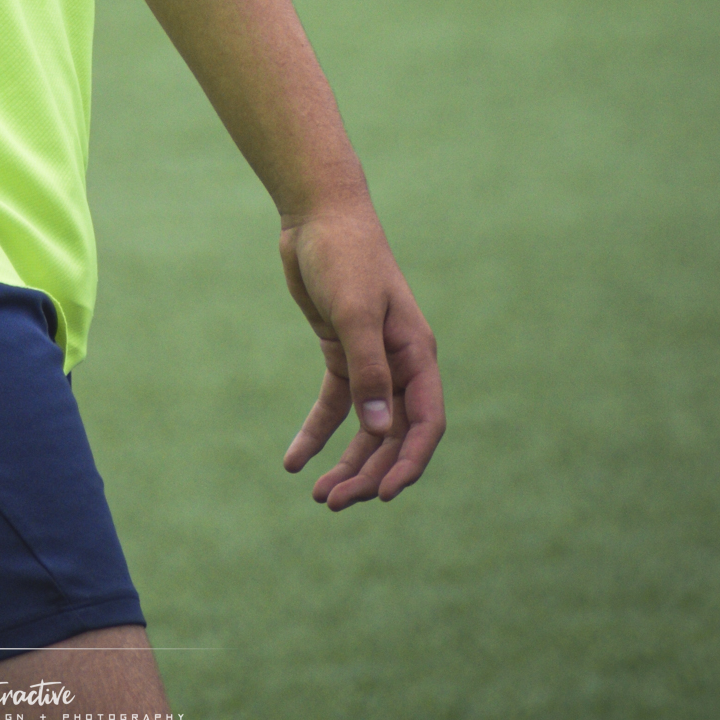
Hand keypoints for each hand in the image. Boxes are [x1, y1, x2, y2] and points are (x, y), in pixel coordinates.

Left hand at [278, 203, 443, 508]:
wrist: (318, 216)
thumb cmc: (345, 256)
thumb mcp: (354, 312)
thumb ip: (368, 371)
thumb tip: (379, 431)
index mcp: (416, 355)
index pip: (425, 425)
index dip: (409, 463)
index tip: (384, 496)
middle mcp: (399, 364)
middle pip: (392, 435)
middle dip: (368, 473)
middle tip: (334, 503)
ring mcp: (371, 361)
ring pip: (365, 429)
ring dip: (347, 463)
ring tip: (319, 497)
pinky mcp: (341, 353)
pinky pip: (334, 406)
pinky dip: (317, 434)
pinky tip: (294, 461)